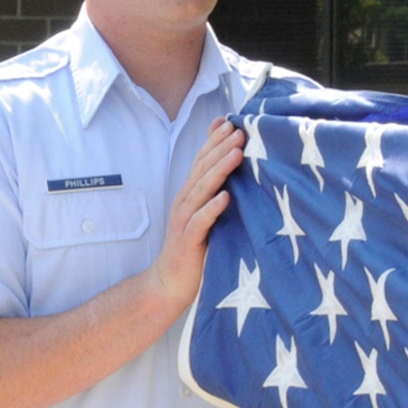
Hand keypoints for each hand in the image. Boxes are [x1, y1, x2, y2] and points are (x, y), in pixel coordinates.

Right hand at [148, 116, 244, 309]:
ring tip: (236, 153)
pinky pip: (200, 222)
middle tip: (239, 131)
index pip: (202, 162)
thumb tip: (234, 176)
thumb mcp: (204, 217)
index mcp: (190, 196)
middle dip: (220, 148)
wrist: (168, 284)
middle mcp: (185, 204)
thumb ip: (214, 195)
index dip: (214, 142)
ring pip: (201, 191)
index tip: (231, 123)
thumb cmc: (192, 250)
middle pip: (202, 170)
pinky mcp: (188, 242)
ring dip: (219, 170)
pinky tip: (225, 197)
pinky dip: (212, 209)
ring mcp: (185, 222)